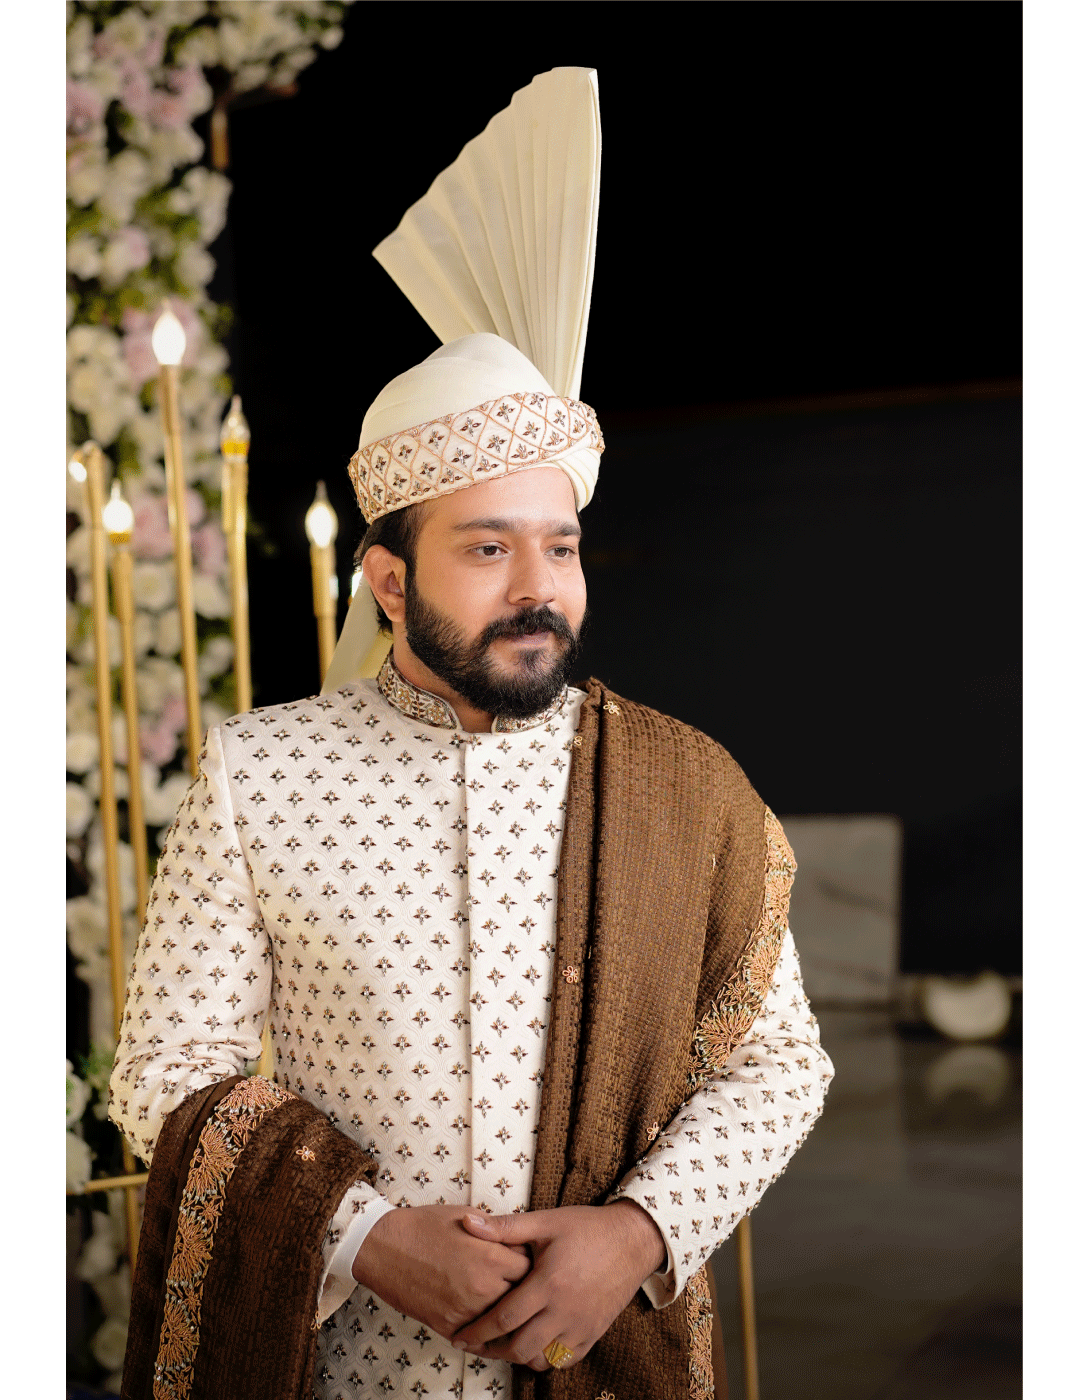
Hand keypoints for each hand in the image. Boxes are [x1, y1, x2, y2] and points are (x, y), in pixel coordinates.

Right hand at [351, 1204, 530, 1340]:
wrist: (385, 1248)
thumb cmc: (423, 1227)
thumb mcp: (466, 1217)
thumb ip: (496, 1232)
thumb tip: (515, 1239)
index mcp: (491, 1257)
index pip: (529, 1268)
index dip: (526, 1263)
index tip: (521, 1261)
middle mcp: (484, 1288)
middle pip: (520, 1296)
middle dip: (520, 1288)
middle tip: (513, 1282)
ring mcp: (466, 1310)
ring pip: (501, 1320)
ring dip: (502, 1311)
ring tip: (500, 1301)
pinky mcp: (449, 1326)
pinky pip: (477, 1336)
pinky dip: (482, 1330)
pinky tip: (482, 1320)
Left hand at [450, 1200, 666, 1370]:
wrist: (632, 1241)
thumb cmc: (587, 1228)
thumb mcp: (546, 1221)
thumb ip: (505, 1227)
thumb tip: (467, 1222)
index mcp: (548, 1284)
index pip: (504, 1318)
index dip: (477, 1331)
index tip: (459, 1337)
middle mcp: (564, 1311)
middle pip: (519, 1348)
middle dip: (491, 1350)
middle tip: (474, 1345)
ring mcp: (581, 1327)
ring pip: (541, 1359)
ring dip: (517, 1356)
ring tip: (502, 1343)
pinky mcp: (593, 1334)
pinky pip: (564, 1361)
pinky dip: (545, 1358)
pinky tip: (534, 1343)